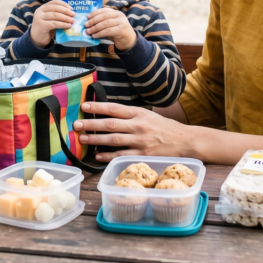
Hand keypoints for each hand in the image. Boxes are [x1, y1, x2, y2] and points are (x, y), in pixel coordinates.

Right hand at [30, 0, 73, 47]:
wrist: (37, 39)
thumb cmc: (46, 29)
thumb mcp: (51, 19)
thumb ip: (57, 15)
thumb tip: (71, 13)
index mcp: (43, 7)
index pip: (54, 2)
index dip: (64, 4)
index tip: (71, 8)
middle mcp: (40, 11)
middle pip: (55, 8)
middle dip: (66, 11)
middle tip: (73, 14)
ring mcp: (39, 18)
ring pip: (55, 15)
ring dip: (65, 18)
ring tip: (72, 20)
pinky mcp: (41, 25)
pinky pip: (54, 23)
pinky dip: (62, 24)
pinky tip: (68, 26)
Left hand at [73, 102, 194, 161]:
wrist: (185, 141)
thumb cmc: (165, 128)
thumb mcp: (148, 115)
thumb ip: (131, 115)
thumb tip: (109, 114)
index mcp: (139, 113)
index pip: (115, 108)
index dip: (98, 107)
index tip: (84, 106)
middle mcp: (139, 126)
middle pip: (110, 124)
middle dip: (91, 124)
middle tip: (77, 124)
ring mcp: (140, 141)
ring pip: (113, 140)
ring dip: (96, 139)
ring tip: (83, 138)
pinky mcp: (143, 155)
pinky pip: (121, 155)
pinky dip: (108, 156)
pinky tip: (98, 156)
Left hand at [84, 7, 135, 50]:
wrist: (129, 40)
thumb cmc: (117, 32)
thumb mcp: (111, 24)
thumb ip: (103, 21)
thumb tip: (89, 22)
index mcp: (116, 12)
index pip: (104, 10)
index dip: (94, 13)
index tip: (87, 17)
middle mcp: (119, 15)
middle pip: (103, 16)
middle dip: (93, 20)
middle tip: (86, 25)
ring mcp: (121, 22)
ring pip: (105, 24)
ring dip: (95, 28)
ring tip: (88, 31)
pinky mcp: (121, 30)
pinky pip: (107, 31)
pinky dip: (99, 34)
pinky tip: (94, 36)